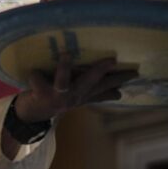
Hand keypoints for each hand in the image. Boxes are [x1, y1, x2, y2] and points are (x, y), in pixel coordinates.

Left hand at [14, 52, 137, 122]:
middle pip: (89, 83)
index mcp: (82, 94)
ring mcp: (56, 96)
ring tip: (66, 54)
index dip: (119, 79)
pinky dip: (35, 75)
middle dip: (100, 71)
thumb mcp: (78, 98)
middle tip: (112, 60)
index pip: (104, 85)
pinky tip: (33, 70)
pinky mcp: (40, 95)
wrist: (31, 114)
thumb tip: (119, 94)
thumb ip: (97, 95)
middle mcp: (72, 96)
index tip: (135, 72)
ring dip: (64, 68)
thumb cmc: (56, 99)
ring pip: (63, 81)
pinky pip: (37, 80)